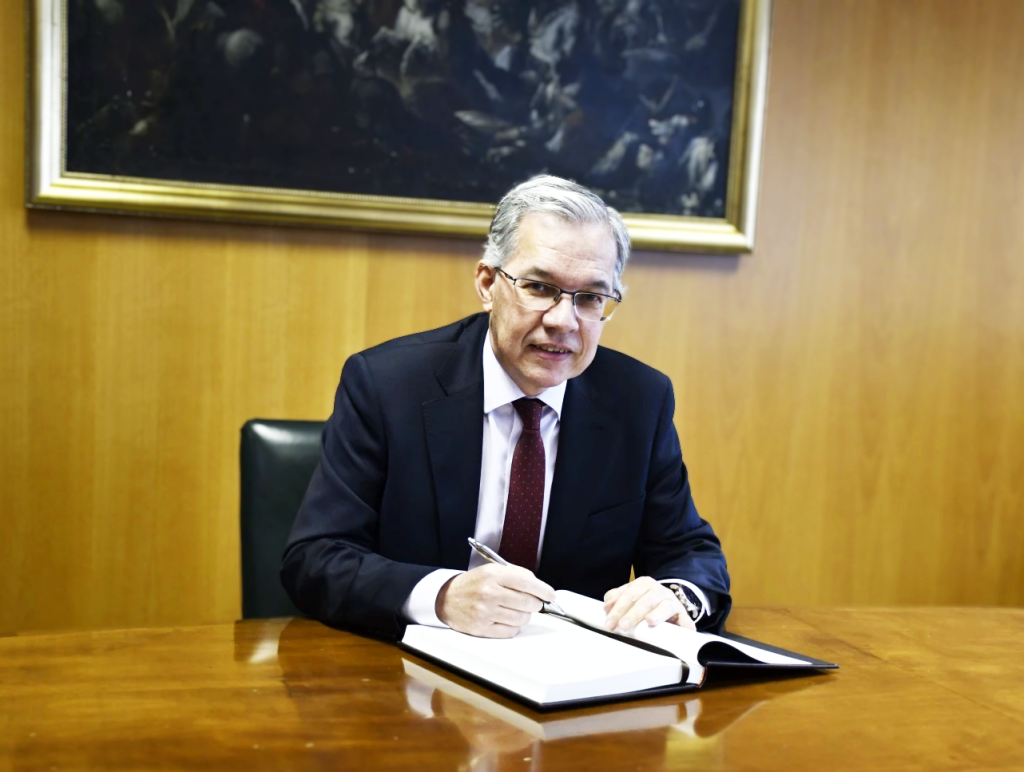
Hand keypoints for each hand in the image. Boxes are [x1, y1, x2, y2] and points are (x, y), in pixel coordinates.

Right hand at [435, 563, 555, 637]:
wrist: (447, 598)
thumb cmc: (474, 583)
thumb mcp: (492, 570)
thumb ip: (517, 574)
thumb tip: (539, 587)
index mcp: (493, 575)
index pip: (526, 583)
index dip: (543, 590)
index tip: (550, 595)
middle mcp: (489, 593)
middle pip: (527, 602)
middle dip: (536, 604)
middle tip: (535, 603)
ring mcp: (485, 612)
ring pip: (521, 619)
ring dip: (525, 615)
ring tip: (517, 610)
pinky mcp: (482, 628)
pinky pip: (510, 631)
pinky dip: (514, 626)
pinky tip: (508, 618)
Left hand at [603, 576, 695, 632]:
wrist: (667, 601)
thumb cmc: (645, 600)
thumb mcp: (630, 595)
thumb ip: (616, 598)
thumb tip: (606, 607)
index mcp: (643, 584)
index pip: (629, 595)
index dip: (618, 608)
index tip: (610, 622)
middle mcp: (658, 590)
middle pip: (644, 602)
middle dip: (632, 614)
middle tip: (623, 626)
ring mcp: (671, 602)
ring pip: (664, 607)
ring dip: (657, 614)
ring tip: (650, 621)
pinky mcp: (683, 614)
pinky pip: (685, 619)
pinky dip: (686, 625)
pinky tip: (685, 630)